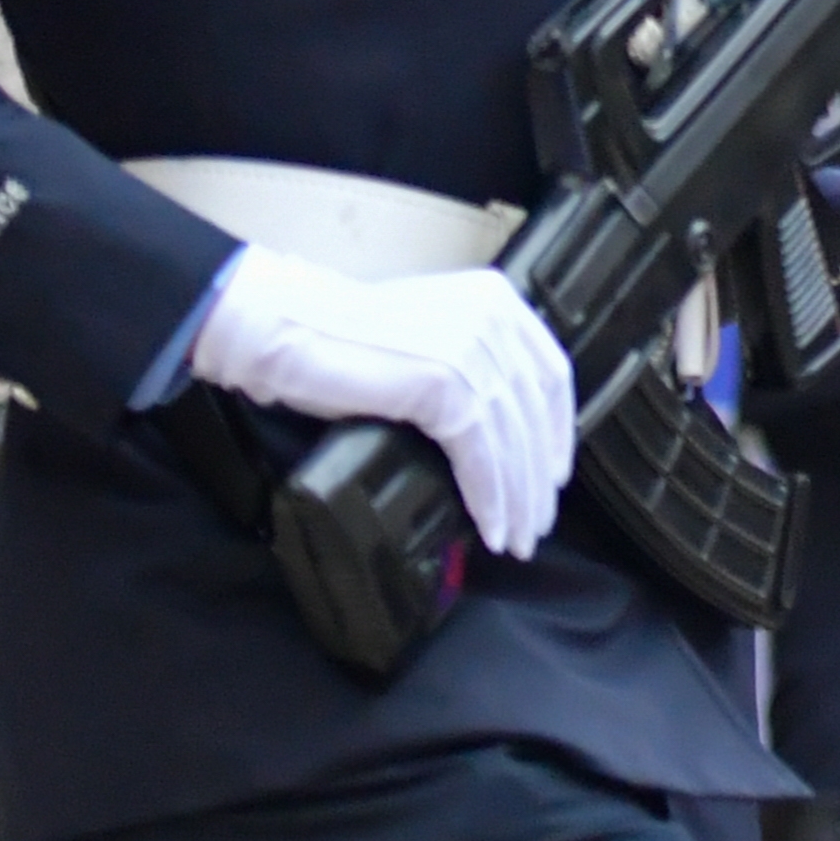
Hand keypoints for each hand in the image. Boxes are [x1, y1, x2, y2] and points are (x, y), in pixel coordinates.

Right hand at [190, 247, 576, 560]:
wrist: (282, 328)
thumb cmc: (341, 340)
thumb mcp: (428, 340)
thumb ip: (472, 366)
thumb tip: (506, 435)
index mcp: (497, 301)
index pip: (550, 377)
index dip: (556, 433)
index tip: (552, 477)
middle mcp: (494, 319)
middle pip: (535, 415)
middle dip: (538, 480)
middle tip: (534, 525)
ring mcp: (471, 350)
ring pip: (512, 442)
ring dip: (516, 499)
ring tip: (513, 539)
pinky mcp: (446, 385)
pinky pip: (481, 455)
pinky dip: (490, 497)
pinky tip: (488, 527)